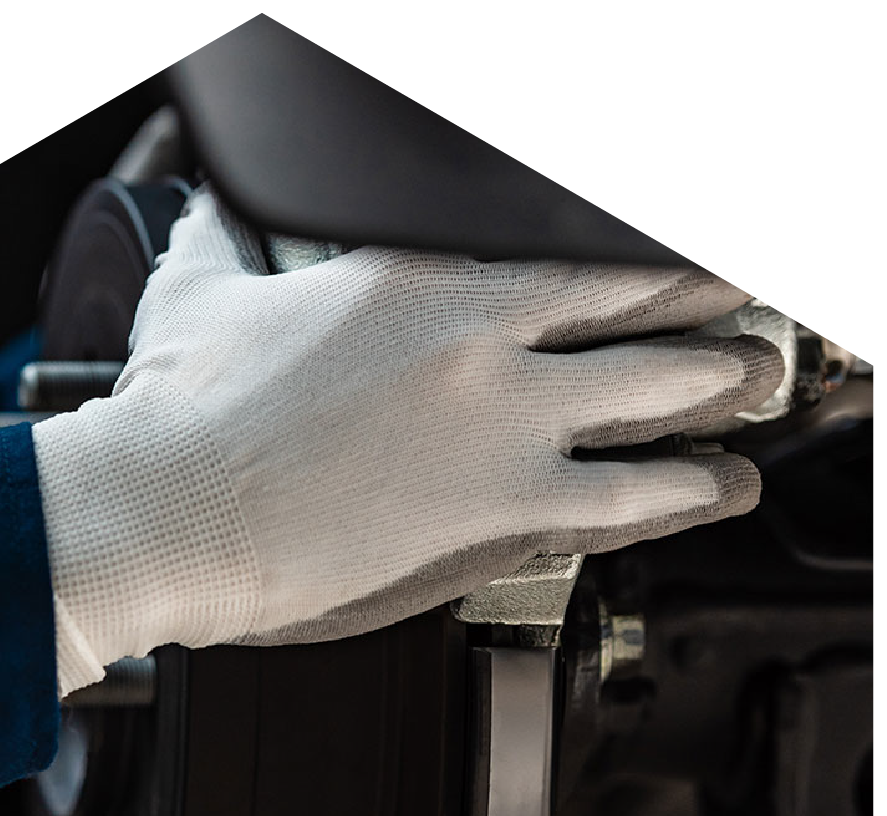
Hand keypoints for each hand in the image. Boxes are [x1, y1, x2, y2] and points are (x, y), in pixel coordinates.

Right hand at [32, 188, 781, 693]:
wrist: (166, 511)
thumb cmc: (180, 418)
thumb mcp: (198, 296)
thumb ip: (218, 241)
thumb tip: (196, 202)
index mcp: (419, 276)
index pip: (567, 240)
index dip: (637, 244)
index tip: (665, 251)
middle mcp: (484, 337)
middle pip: (646, 300)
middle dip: (708, 300)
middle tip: (742, 306)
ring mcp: (505, 423)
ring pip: (665, 393)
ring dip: (723, 391)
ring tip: (750, 393)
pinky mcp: (504, 508)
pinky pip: (636, 496)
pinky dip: (693, 490)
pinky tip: (720, 488)